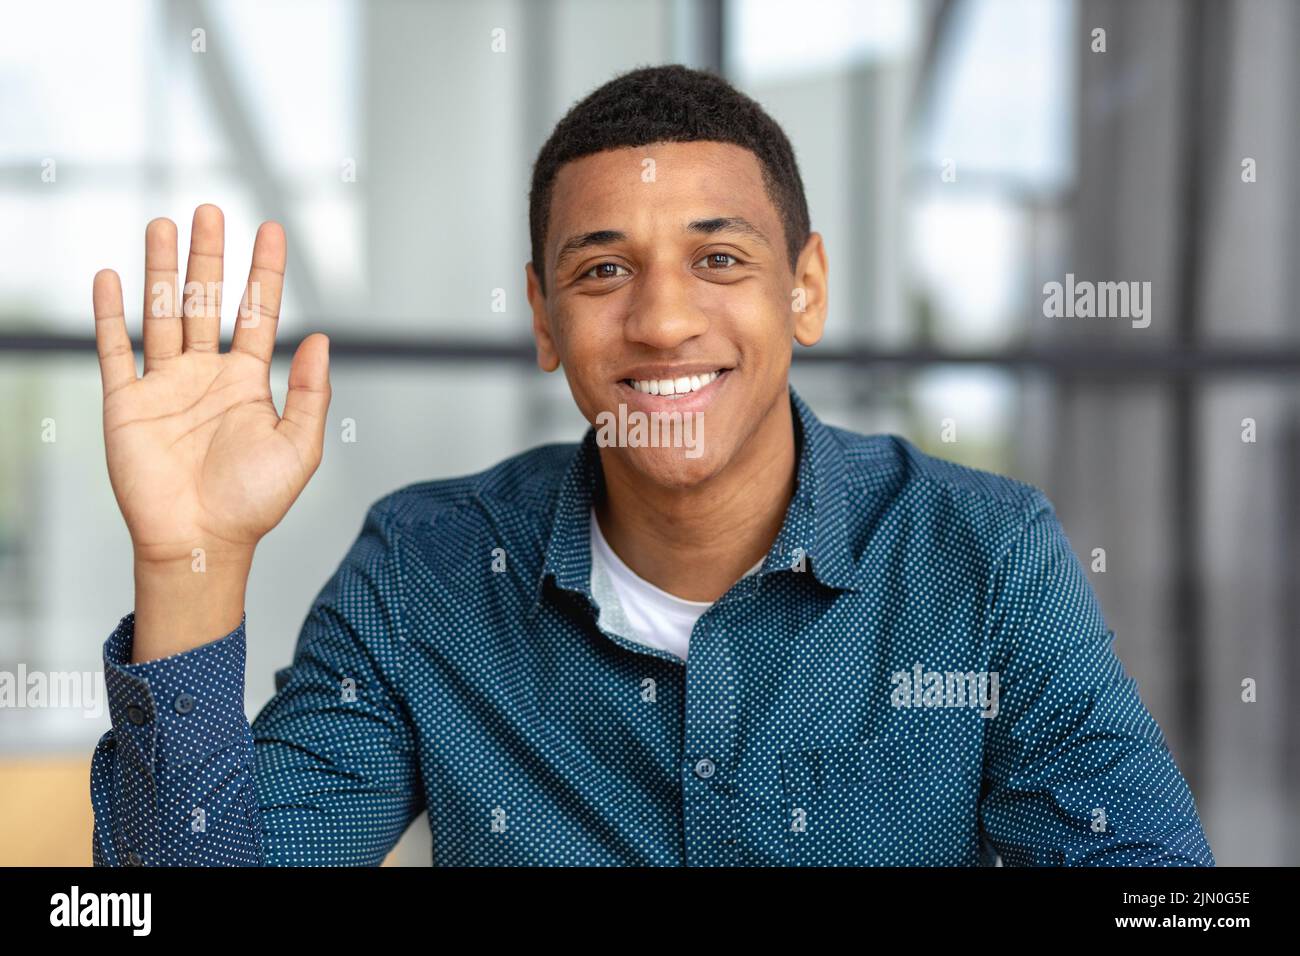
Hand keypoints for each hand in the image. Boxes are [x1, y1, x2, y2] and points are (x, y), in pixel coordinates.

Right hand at [93, 204, 330, 570]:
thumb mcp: (299, 446)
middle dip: (210, 257)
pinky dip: (110, 313)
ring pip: (163, 313)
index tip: (272, 230)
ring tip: (165, 224)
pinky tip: (112, 276)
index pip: (258, 313)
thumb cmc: (253, 502)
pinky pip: (115, 349)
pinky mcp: (126, 402)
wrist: (200, 541)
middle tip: (212, 209)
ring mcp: (164, 385)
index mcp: (247, 383)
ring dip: (163, 270)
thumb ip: (309, 392)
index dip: (265, 272)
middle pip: (207, 301)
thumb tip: (322, 339)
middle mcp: (205, 376)